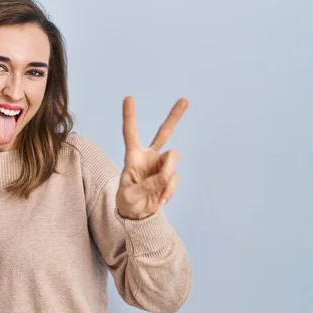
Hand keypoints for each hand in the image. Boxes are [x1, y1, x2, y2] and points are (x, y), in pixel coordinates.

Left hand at [116, 96, 187, 219]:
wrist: (137, 215)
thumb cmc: (127, 202)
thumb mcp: (130, 196)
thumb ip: (146, 186)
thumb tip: (164, 177)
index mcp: (132, 156)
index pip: (130, 133)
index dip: (129, 116)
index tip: (128, 97)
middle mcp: (149, 157)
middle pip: (164, 133)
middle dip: (174, 117)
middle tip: (185, 99)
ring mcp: (161, 166)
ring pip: (173, 158)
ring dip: (168, 173)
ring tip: (158, 192)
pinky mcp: (169, 176)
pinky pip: (174, 179)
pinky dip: (168, 191)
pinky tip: (160, 201)